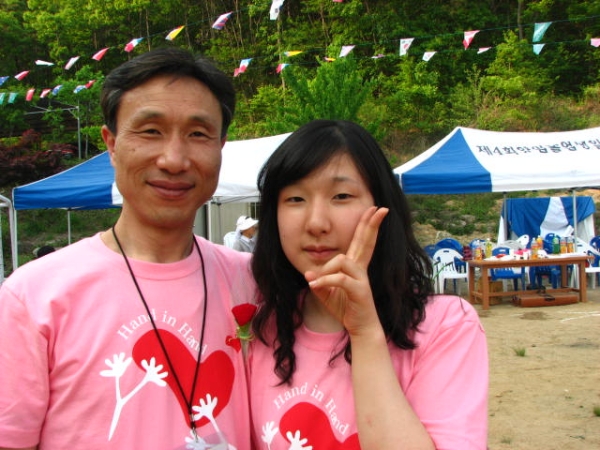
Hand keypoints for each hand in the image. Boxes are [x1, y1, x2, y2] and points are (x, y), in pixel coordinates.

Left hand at [306, 206, 387, 335]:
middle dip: (371, 224)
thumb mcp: (327, 294)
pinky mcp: (359, 290)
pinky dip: (325, 281)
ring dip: (326, 269)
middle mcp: (360, 269)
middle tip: (380, 208)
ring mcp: (361, 279)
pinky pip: (339, 279)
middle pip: (366, 241)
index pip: (361, 241)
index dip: (367, 225)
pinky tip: (314, 286)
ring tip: (317, 282)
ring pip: (342, 260)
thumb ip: (319, 282)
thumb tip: (308, 273)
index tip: (374, 209)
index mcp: (354, 266)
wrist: (360, 328)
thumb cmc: (345, 308)